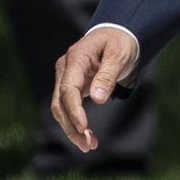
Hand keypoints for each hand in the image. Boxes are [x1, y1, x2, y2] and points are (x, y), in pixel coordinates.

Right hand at [51, 26, 139, 152]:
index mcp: (76, 58)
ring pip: (60, 109)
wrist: (116, 34)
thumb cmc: (119, 42)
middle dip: (72, 126)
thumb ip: (107, 76)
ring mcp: (65, 78)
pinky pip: (67, 107)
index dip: (74, 110)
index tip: (84, 128)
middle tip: (89, 145)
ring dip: (72, 129)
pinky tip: (86, 136)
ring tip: (89, 145)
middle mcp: (65, 68)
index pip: (68, 89)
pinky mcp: (70, 86)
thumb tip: (97, 100)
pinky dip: (75, 123)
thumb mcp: (119, 55)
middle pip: (60, 103)